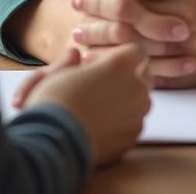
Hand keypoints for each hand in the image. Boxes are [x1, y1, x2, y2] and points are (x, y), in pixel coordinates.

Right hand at [16, 44, 150, 166]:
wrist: (53, 144)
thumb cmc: (55, 103)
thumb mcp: (61, 71)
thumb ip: (74, 61)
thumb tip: (74, 56)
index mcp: (121, 64)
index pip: (136, 50)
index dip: (121, 54)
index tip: (105, 61)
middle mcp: (135, 87)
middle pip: (142, 75)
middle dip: (128, 76)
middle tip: (104, 82)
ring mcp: (136, 114)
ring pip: (140, 101)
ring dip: (128, 99)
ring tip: (102, 105)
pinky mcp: (131, 138)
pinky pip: (133, 124)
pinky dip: (123, 123)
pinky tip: (103, 125)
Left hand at [76, 0, 195, 87]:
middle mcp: (178, 12)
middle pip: (129, 6)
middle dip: (98, 1)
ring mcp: (178, 44)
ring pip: (131, 38)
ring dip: (101, 34)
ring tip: (78, 30)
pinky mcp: (177, 69)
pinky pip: (141, 67)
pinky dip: (116, 62)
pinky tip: (97, 58)